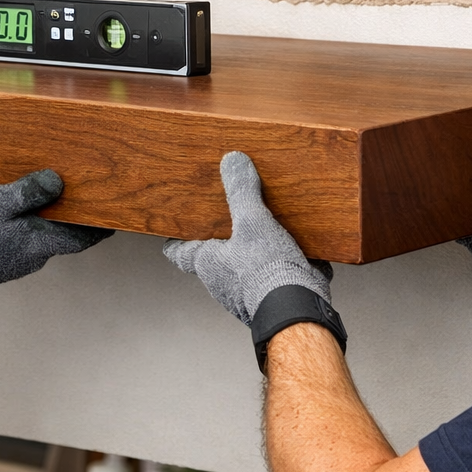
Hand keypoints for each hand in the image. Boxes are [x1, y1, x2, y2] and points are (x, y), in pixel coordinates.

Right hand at [0, 170, 112, 313]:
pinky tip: (20, 209)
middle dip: (76, 217)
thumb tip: (58, 182)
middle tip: (85, 196)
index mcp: (41, 241)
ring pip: (44, 236)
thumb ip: (30, 192)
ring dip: (51, 219)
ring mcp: (19, 258)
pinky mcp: (4, 258)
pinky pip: (25, 238)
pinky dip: (31, 224)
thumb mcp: (0, 203)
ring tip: (52, 195)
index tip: (116, 215)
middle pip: (66, 235)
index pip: (84, 237)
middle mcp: (35, 254)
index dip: (101, 226)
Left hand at [163, 151, 330, 324]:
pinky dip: (285, 264)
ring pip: (246, 267)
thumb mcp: (252, 222)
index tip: (169, 236)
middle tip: (225, 220)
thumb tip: (232, 161)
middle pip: (214, 258)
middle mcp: (222, 282)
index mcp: (208, 263)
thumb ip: (241, 192)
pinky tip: (301, 251)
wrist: (299, 310)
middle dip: (221, 241)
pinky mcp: (274, 297)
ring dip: (255, 252)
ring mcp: (248, 292)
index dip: (175, 242)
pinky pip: (276, 276)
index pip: (180, 252)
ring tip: (270, 229)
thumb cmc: (265, 273)